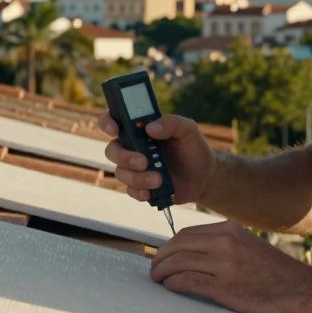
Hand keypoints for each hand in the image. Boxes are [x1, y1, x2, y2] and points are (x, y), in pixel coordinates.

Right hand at [99, 112, 214, 204]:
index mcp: (140, 129)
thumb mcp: (188, 130)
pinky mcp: (140, 186)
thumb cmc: (193, 148)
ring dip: (137, 178)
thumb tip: (150, 128)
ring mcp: (135, 168)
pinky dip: (139, 192)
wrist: (204, 177)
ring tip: (159, 179)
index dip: (107, 122)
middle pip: (112, 150)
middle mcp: (133, 147)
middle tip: (143, 162)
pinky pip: (130, 190)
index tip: (114, 129)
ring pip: (121, 172)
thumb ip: (172, 123)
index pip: (115, 120)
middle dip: (124, 157)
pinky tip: (151, 192)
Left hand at [148, 221, 311, 312]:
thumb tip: (193, 253)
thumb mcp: (249, 246)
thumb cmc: (276, 273)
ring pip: (177, 263)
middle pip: (177, 246)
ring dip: (161, 272)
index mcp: (229, 230)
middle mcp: (224, 242)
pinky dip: (172, 284)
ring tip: (157, 280)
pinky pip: (186, 282)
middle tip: (153, 269)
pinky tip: (170, 288)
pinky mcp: (224, 287)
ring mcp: (224, 264)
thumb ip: (224, 245)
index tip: (162, 256)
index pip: (186, 234)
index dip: (168, 246)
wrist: (302, 290)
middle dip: (160, 258)